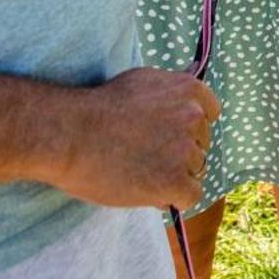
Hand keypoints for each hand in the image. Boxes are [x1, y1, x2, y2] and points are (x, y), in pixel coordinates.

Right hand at [41, 67, 218, 208]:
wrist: (69, 134)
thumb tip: (195, 86)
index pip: (209, 115)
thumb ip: (173, 89)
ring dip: (173, 175)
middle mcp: (194, 116)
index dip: (187, 129)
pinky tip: (149, 190)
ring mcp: (186, 149)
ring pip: (194, 171)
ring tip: (139, 171)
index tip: (164, 134)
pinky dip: (173, 198)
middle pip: (201, 145)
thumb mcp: (143, 81)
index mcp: (189, 89)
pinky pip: (190, 196)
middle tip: (143, 155)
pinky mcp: (174, 181)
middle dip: (179, 152)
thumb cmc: (99, 106)